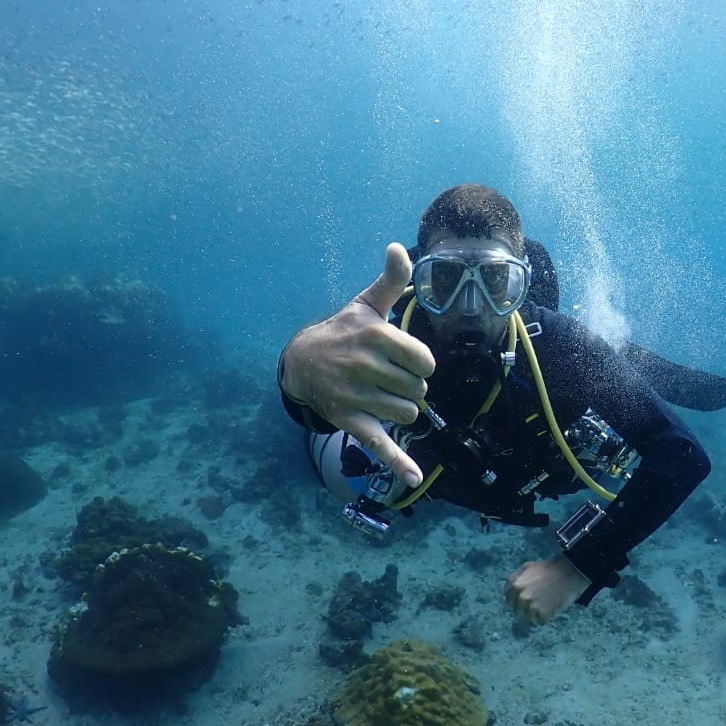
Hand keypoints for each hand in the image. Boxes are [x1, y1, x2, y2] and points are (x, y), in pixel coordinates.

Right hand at [281, 242, 435, 486]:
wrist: (300, 362)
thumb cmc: (344, 331)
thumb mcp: (366, 304)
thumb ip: (391, 280)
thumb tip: (400, 247)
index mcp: (374, 336)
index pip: (425, 362)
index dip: (420, 364)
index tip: (404, 359)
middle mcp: (364, 366)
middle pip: (419, 390)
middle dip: (410, 386)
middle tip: (388, 376)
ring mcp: (356, 395)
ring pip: (408, 414)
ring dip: (402, 408)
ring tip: (381, 394)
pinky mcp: (350, 421)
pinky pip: (380, 445)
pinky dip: (398, 464)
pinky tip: (414, 479)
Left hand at [503, 557, 589, 624]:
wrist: (568, 572)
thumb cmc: (548, 569)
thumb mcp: (526, 568)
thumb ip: (514, 579)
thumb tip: (506, 592)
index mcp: (514, 586)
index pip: (509, 601)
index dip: (518, 600)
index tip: (528, 597)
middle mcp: (520, 597)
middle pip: (518, 612)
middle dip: (526, 608)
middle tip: (539, 601)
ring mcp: (531, 606)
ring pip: (528, 618)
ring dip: (536, 613)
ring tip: (546, 602)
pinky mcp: (543, 614)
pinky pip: (540, 621)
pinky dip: (546, 617)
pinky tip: (551, 606)